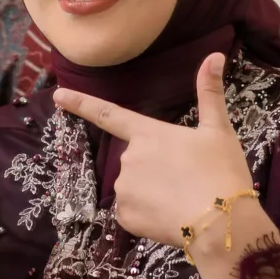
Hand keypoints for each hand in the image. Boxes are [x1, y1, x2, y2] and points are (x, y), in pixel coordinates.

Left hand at [55, 53, 254, 249]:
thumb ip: (210, 92)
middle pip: (135, 160)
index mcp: (148, 133)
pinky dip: (148, 216)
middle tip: (186, 179)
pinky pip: (132, 213)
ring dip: (152, 193)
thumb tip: (215, 55)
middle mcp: (128, 158)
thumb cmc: (221, 172)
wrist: (222, 223)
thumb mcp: (219, 131)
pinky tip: (170, 217)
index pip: (108, 114)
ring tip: (182, 200)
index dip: (81, 103)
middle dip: (155, 169)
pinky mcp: (124, 217)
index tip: (58, 95)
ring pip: (134, 188)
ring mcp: (124, 188)